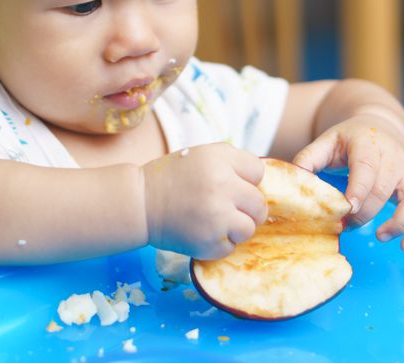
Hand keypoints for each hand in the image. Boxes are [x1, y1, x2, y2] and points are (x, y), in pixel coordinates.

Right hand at [141, 143, 267, 258]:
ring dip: (235, 228)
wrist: (140, 203)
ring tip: (212, 220)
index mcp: (221, 159)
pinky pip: (231, 247)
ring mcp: (217, 216)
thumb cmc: (173, 178)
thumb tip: (263, 183)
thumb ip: (234, 163)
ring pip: (249, 228)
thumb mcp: (203, 155)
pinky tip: (201, 232)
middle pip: (259, 204)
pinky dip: (218, 244)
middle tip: (224, 208)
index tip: (228, 183)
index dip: (245, 179)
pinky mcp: (209, 242)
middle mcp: (222, 185)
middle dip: (246, 208)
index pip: (258, 172)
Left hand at [293, 114, 403, 250]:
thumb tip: (294, 180)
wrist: (380, 127)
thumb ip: (309, 158)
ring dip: (400, 223)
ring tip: (380, 236)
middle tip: (344, 225)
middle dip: (365, 213)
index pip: (367, 168)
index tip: (347, 209)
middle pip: (384, 189)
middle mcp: (393, 158)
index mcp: (368, 144)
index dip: (359, 190)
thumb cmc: (349, 139)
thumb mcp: (327, 141)